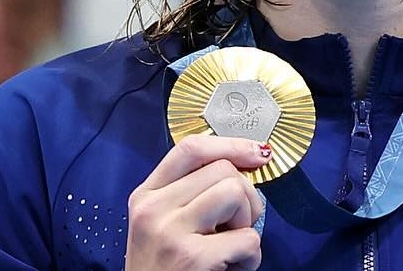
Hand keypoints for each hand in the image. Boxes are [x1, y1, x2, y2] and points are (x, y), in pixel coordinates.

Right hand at [126, 136, 271, 270]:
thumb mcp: (164, 225)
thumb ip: (192, 193)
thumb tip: (246, 162)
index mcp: (145, 196)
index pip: (190, 148)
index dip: (231, 144)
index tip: (256, 153)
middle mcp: (153, 208)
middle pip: (222, 169)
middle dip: (245, 196)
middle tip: (237, 226)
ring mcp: (170, 232)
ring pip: (236, 193)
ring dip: (248, 223)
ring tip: (232, 247)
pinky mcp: (191, 257)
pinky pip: (248, 238)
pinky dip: (251, 257)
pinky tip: (233, 269)